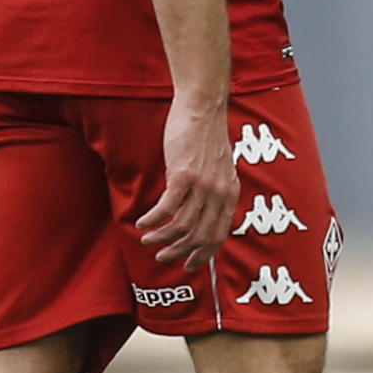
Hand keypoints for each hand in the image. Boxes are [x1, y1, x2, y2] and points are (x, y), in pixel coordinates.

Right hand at [138, 94, 237, 271]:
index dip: (203, 254)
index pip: (219, 235)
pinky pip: (166, 209)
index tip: (189, 264)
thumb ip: (214, 190)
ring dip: (162, 238)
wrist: (203, 107)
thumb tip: (201, 212)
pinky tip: (142, 223)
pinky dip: (152, 220)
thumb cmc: (206, 135)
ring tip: (147, 240)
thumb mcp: (219, 168)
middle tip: (163, 257)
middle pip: (199, 236)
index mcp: (230, 193)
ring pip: (181, 226)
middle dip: (179, 252)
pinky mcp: (183, 175)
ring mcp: (203, 186)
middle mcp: (219, 193)